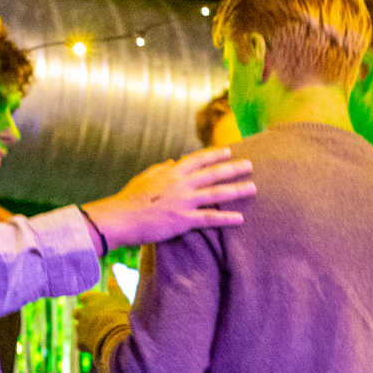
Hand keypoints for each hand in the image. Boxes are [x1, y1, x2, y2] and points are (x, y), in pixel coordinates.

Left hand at [74, 277, 131, 356]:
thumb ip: (114, 288)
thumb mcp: (121, 298)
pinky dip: (87, 345)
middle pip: (77, 312)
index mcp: (90, 298)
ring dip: (86, 330)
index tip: (99, 306)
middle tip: (97, 321)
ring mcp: (79, 327)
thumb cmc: (120, 314)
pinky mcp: (80, 341)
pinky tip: (97, 346)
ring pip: (79, 328)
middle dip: (84, 316)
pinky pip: (81, 343)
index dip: (91, 302)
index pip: (85, 297)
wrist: (116, 335)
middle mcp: (81, 311)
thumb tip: (111, 278)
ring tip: (100, 335)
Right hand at [83, 148, 254, 249]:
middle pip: (213, 173)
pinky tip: (240, 219)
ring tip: (252, 188)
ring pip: (216, 193)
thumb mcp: (145, 177)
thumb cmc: (130, 198)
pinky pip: (209, 219)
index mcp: (171, 172)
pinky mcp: (183, 220)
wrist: (120, 218)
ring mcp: (184, 202)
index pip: (198, 159)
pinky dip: (226, 218)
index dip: (215, 154)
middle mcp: (181, 184)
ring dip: (237, 190)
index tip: (228, 151)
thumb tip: (172, 161)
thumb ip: (161, 168)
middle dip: (233, 168)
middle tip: (250, 165)